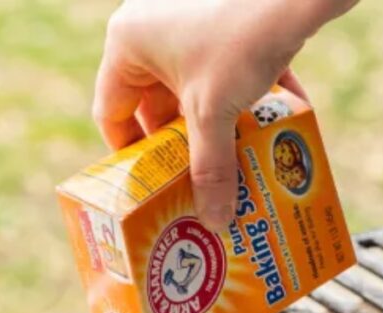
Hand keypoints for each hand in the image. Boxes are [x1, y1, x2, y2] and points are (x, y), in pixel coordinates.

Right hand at [93, 0, 356, 230]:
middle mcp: (151, 26)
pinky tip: (271, 131)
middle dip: (182, 147)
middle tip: (198, 185)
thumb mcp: (217, 112)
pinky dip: (244, 99)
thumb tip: (212, 223)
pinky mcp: (227, 17)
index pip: (111, 110)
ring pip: (196, 89)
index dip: (132, 156)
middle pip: (156, 104)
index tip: (153, 188)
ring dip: (218, 127)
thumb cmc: (241, 37)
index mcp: (128, 43)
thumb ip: (210, 169)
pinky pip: (226, 69)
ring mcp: (190, 18)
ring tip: (236, 167)